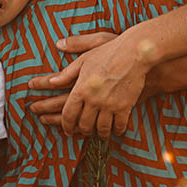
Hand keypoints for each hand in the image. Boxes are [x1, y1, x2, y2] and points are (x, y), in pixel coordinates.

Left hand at [29, 31, 151, 137]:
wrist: (135, 52)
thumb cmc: (108, 52)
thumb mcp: (84, 59)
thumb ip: (67, 73)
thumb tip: (51, 81)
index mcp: (81, 89)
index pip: (68, 115)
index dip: (66, 125)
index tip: (66, 129)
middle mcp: (93, 100)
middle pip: (83, 124)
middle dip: (81, 130)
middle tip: (81, 131)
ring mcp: (110, 105)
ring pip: (101, 128)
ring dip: (99, 133)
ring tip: (98, 133)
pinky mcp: (125, 107)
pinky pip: (119, 126)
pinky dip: (116, 131)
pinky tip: (115, 130)